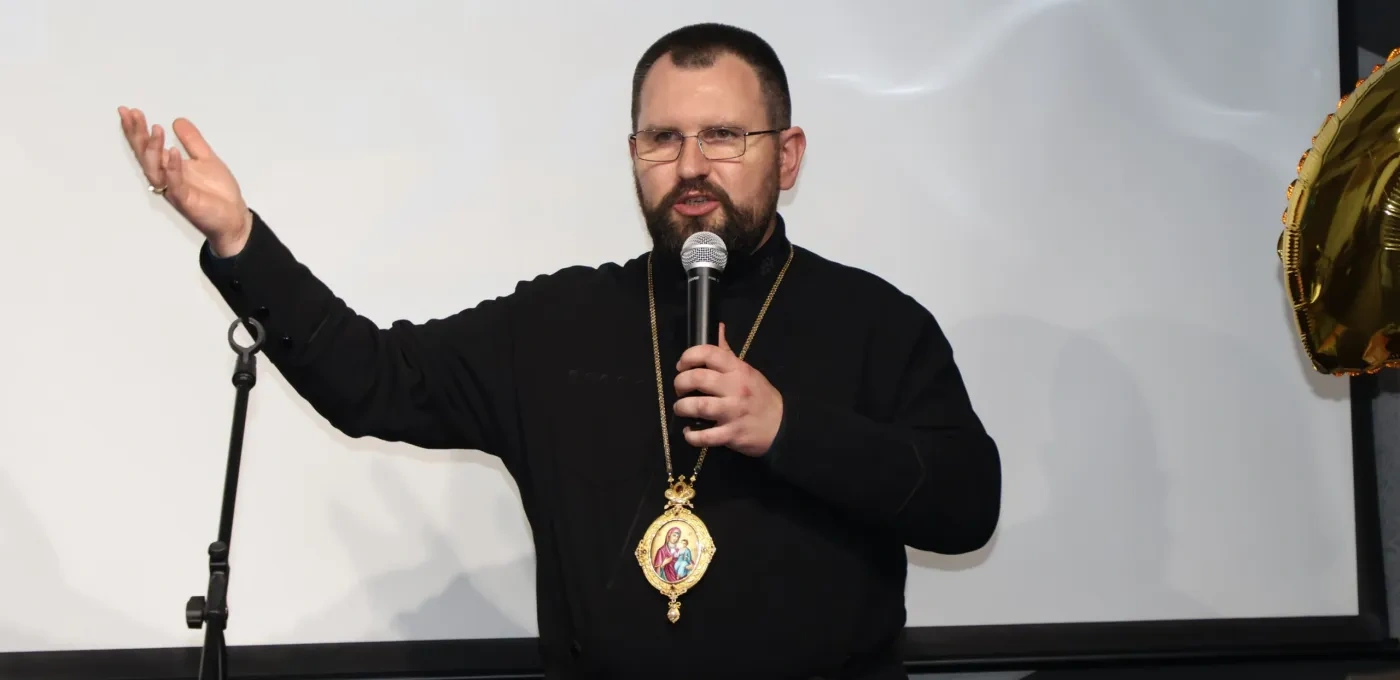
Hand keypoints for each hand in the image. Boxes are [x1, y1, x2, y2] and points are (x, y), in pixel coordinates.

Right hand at [118, 107, 251, 255]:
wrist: (235, 217)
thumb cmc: (218, 192)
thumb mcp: (206, 159)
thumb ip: (192, 141)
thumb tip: (177, 120)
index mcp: (169, 168)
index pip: (148, 146)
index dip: (136, 130)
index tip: (128, 111)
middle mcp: (166, 178)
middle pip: (145, 155)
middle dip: (137, 135)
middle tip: (132, 114)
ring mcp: (174, 190)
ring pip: (155, 169)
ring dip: (153, 149)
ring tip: (155, 129)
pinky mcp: (186, 201)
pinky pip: (175, 184)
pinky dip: (172, 168)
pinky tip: (172, 152)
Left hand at [673, 323, 783, 456]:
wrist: (782, 425)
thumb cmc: (760, 396)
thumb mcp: (747, 371)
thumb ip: (727, 354)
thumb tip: (717, 328)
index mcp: (738, 369)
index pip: (708, 353)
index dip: (688, 356)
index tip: (682, 366)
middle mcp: (735, 388)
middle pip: (697, 379)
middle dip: (680, 383)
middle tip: (679, 389)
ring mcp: (733, 412)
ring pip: (698, 406)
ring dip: (682, 408)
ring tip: (681, 409)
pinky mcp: (732, 434)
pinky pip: (705, 436)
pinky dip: (692, 436)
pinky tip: (690, 432)